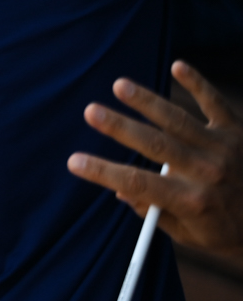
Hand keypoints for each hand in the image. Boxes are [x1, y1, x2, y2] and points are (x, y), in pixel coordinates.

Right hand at [71, 62, 242, 255]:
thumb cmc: (225, 230)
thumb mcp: (188, 234)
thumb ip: (154, 212)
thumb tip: (121, 190)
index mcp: (193, 201)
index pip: (138, 183)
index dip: (103, 172)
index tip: (74, 162)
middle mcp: (208, 172)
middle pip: (155, 145)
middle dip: (120, 127)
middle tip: (91, 112)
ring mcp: (224, 148)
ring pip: (179, 120)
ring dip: (147, 101)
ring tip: (120, 86)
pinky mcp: (238, 132)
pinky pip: (215, 103)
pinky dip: (198, 84)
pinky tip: (178, 66)